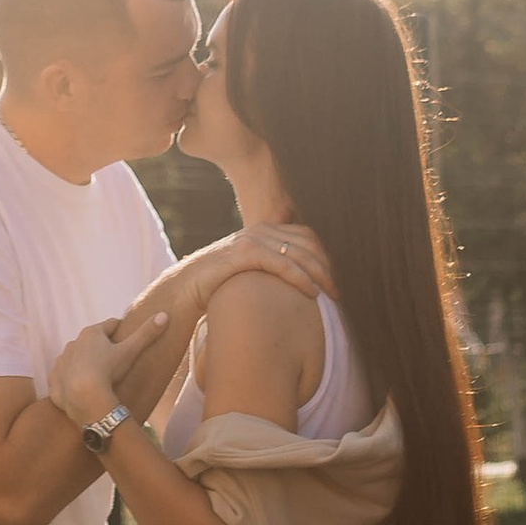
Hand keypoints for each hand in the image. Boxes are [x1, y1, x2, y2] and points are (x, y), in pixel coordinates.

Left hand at [51, 307, 166, 428]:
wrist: (82, 397)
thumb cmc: (107, 370)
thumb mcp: (129, 351)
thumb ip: (146, 334)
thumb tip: (165, 315)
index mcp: (91, 333)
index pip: (110, 325)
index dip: (119, 329)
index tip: (125, 333)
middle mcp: (73, 343)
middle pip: (90, 341)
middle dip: (100, 346)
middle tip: (113, 356)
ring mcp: (62, 361)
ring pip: (75, 358)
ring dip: (84, 362)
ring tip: (97, 374)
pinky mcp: (54, 379)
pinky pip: (63, 376)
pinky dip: (71, 379)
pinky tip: (79, 388)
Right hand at [181, 223, 329, 308]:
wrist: (186, 288)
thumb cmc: (219, 285)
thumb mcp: (250, 272)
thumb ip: (270, 268)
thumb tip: (295, 281)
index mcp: (263, 231)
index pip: (305, 237)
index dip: (324, 257)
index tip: (334, 279)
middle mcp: (260, 230)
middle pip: (307, 243)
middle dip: (327, 266)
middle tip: (338, 291)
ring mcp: (253, 239)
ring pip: (299, 253)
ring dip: (320, 274)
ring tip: (331, 294)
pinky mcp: (246, 253)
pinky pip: (283, 264)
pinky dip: (301, 278)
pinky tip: (312, 293)